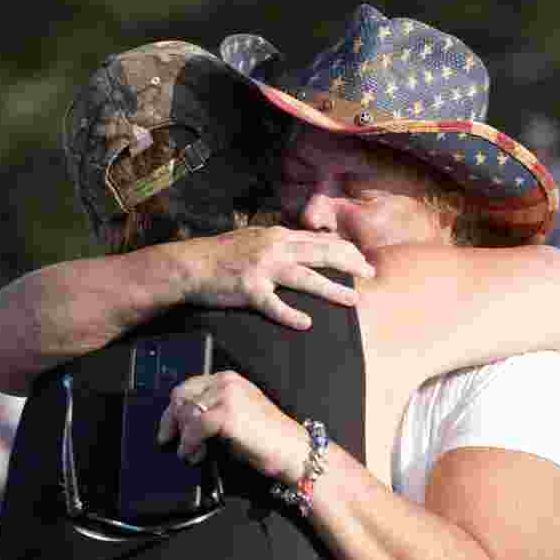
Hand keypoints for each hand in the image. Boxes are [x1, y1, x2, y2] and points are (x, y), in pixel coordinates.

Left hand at [156, 370, 306, 483]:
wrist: (291, 450)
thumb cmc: (267, 437)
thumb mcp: (236, 414)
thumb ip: (213, 409)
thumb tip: (183, 422)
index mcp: (229, 379)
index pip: (188, 386)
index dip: (173, 409)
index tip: (168, 428)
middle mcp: (226, 382)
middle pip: (182, 396)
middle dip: (172, 421)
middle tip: (169, 441)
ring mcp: (227, 396)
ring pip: (186, 413)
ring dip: (183, 437)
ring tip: (190, 454)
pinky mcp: (226, 414)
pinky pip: (194, 428)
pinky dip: (189, 444)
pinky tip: (194, 455)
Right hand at [179, 226, 374, 329]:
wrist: (190, 265)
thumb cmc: (222, 254)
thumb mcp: (254, 238)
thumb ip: (280, 242)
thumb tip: (307, 245)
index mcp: (277, 236)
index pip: (319, 240)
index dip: (344, 250)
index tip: (362, 259)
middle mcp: (274, 248)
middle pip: (321, 254)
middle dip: (350, 263)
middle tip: (370, 274)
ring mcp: (262, 269)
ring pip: (306, 278)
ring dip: (332, 289)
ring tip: (353, 299)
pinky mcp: (249, 290)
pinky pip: (273, 305)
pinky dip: (290, 314)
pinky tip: (306, 323)